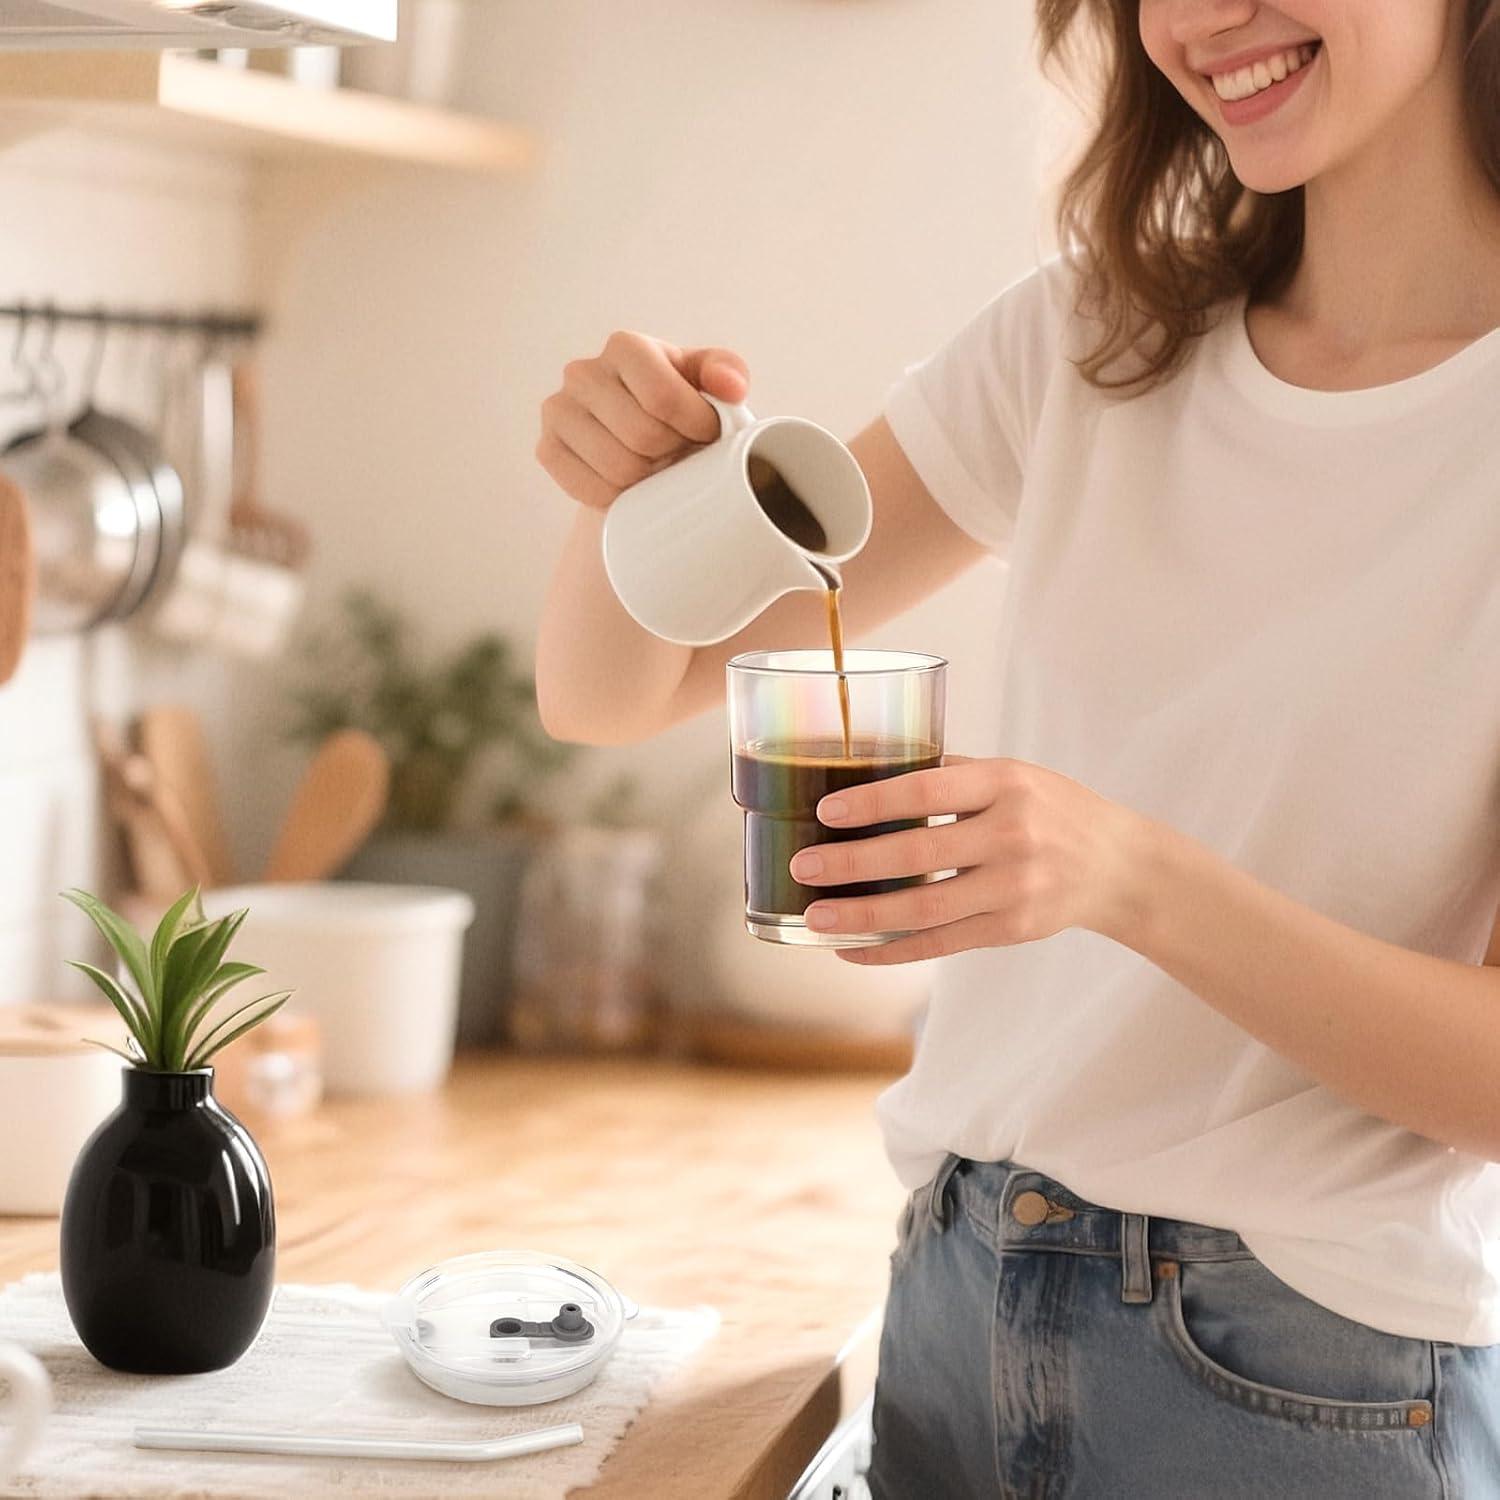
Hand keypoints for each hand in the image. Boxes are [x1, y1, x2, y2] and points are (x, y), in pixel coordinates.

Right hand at [536, 333, 750, 509]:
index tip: (708, 434)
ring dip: (648, 479)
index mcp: (625, 346)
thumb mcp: (708, 382)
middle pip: (643, 436)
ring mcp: (558, 411)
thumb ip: (727, 373)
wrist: (635, 438)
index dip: (696, 426)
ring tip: (655, 465)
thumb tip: (731, 388)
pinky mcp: (547, 449)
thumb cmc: (677, 404)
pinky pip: (592, 489)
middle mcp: (582, 372)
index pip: (663, 397)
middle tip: (677, 451)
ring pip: (618, 468)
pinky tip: (630, 484)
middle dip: (672, 453)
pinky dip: (620, 497)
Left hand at [790, 754, 1147, 964]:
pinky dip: (892, 950)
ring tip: (815, 918)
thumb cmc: (1049, 810)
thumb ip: (950, 776)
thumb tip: (869, 775)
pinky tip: (852, 950)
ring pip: (925, 907)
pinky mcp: (1012, 929)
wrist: (1118, 865)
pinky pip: (941, 944)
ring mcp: (1014, 886)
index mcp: (1005, 782)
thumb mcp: (1012, 775)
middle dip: (852, 862)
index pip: (927, 788)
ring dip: (862, 915)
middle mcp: (1012, 833)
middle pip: (918, 851)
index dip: (873, 801)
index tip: (825, 811)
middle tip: (803, 866)